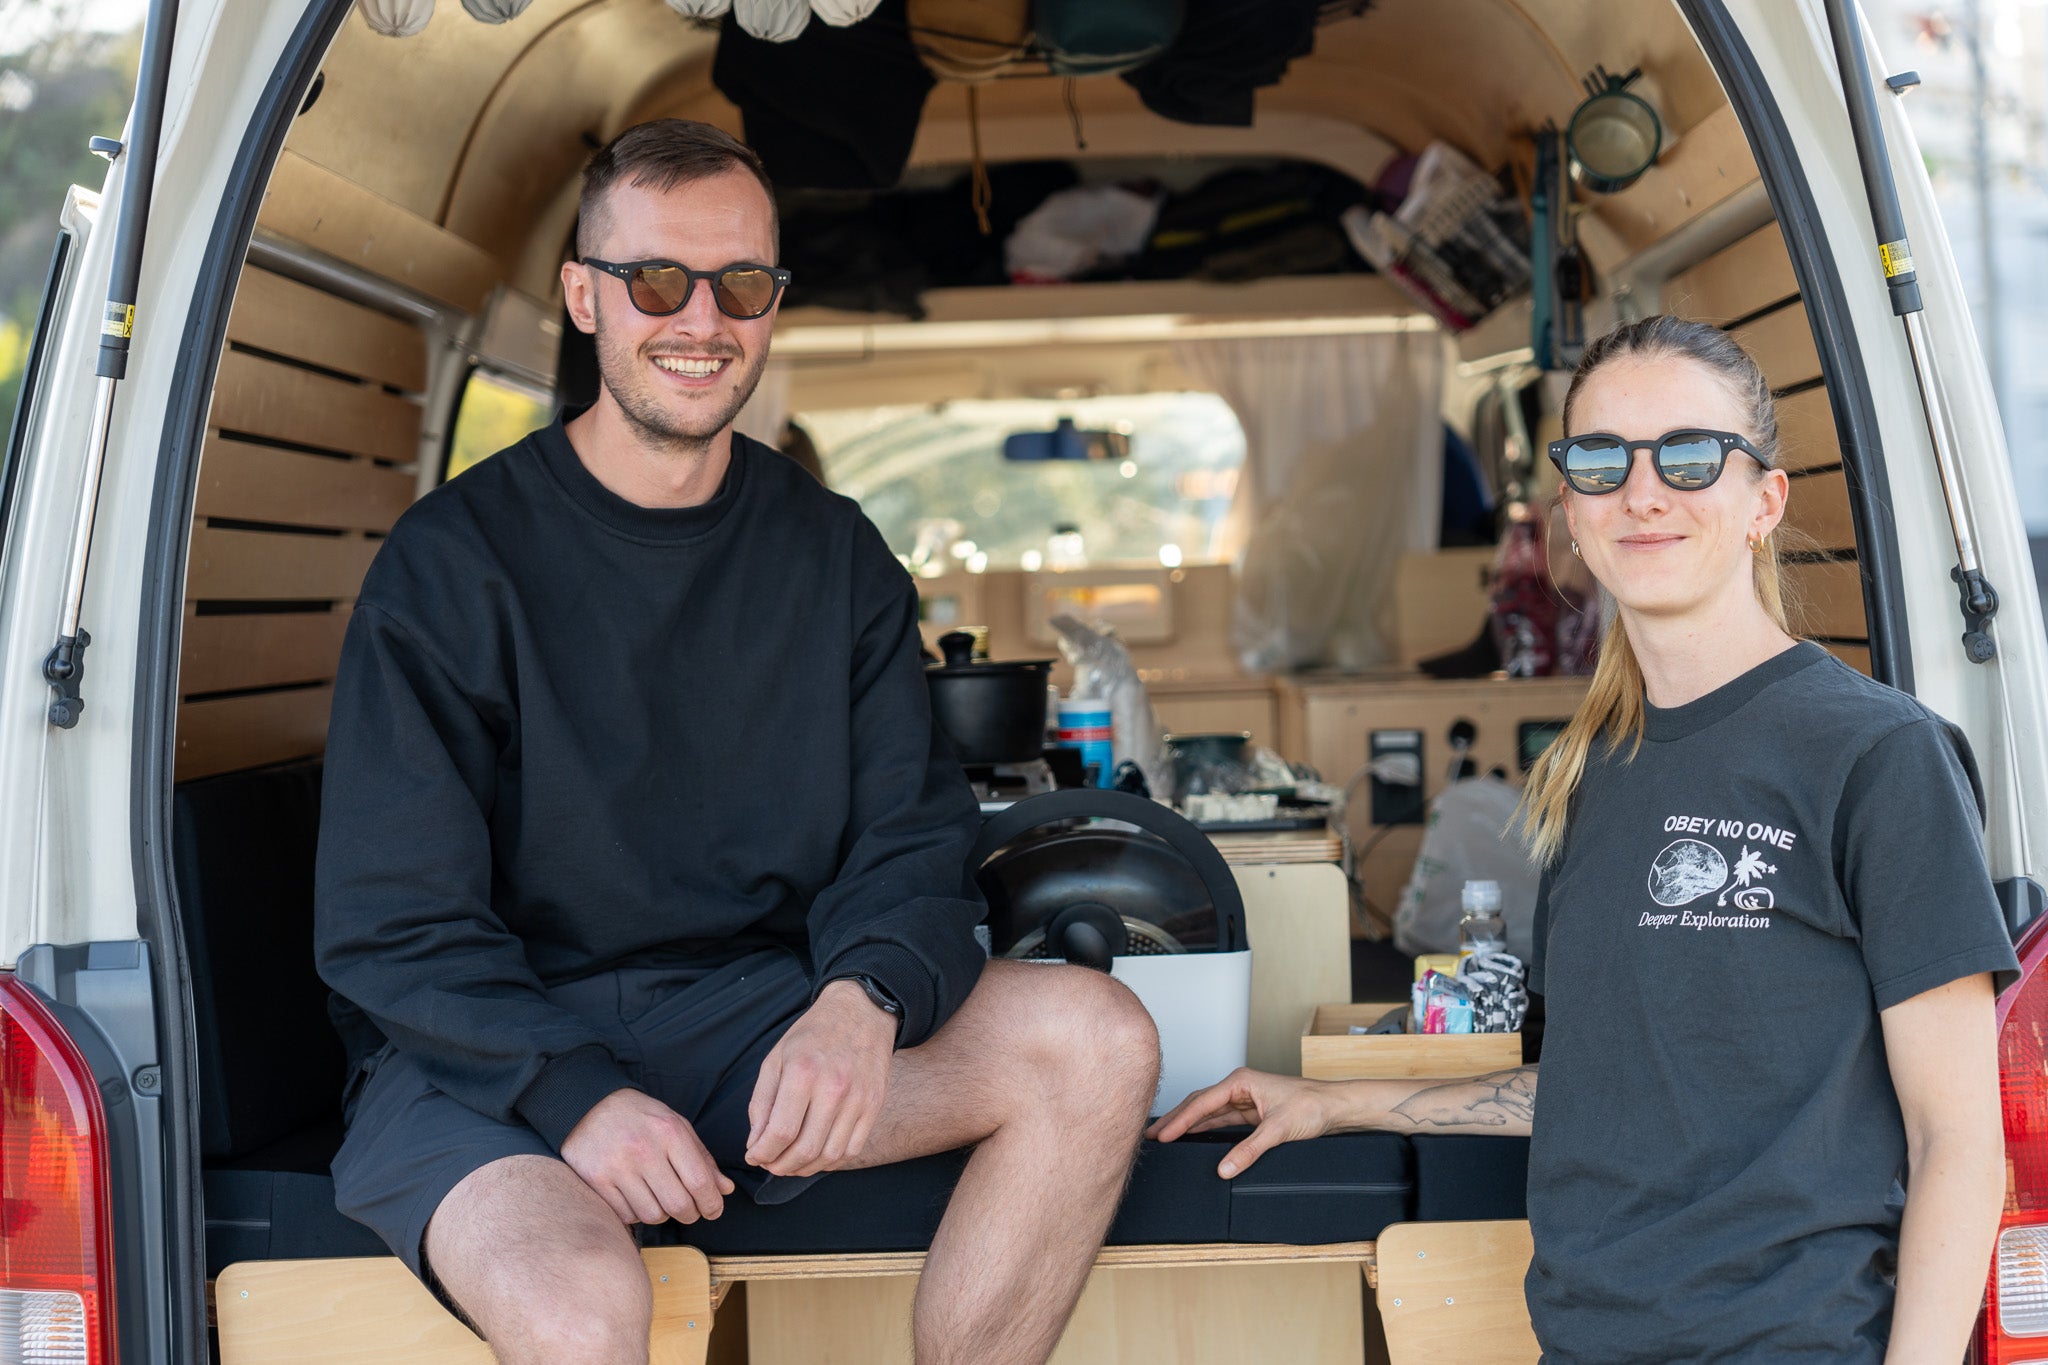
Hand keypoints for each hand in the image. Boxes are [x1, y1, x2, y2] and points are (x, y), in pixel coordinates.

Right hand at [559, 1088, 735, 1225]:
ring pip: (652, 1215)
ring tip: (660, 1199)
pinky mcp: (596, 1180)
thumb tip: (724, 1190)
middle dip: (690, 1214)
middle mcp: (644, 1150)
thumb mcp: (676, 1125)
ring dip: (662, 1215)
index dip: (712, 1203)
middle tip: (690, 1210)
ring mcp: (617, 1167)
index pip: (700, 1182)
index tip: (713, 1210)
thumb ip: (702, 1158)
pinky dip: (636, 1213)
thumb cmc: (639, 1116)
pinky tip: (637, 1198)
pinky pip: (626, 1216)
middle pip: (678, 1205)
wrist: (589, 1104)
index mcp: (670, 1132)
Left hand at [746, 979, 896, 1177]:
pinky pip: (852, 1150)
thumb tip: (756, 1144)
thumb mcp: (776, 1058)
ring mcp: (858, 1099)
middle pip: (805, 1149)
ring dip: (804, 1168)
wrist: (861, 1012)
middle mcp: (834, 1088)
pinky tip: (816, 1155)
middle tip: (769, 1164)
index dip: (762, 1153)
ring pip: (829, 1156)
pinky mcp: (874, 1106)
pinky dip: (830, 1161)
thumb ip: (761, 1103)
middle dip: (780, 1167)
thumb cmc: (813, 1034)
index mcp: (803, 1073)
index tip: (754, 1156)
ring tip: (790, 1163)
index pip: (780, 1132)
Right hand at [1145, 1068, 1339, 1177]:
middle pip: (1199, 1104)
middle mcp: (1239, 1087)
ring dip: (1188, 1124)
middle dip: (1175, 1120)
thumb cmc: (1313, 1107)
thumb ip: (1250, 1150)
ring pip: (1208, 1112)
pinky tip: (1192, 1136)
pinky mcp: (1252, 1113)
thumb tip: (1225, 1168)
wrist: (1336, 1108)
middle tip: (1152, 1136)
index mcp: (1241, 1082)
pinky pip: (1221, 1120)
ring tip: (1164, 1136)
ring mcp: (1245, 1099)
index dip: (1180, 1120)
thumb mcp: (1279, 1130)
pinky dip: (1205, 1128)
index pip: (1202, 1102)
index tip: (1162, 1135)